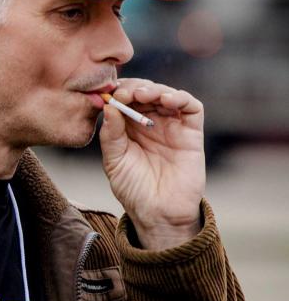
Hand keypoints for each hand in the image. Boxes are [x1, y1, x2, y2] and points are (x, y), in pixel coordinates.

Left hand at [98, 78, 205, 249]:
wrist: (158, 212)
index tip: (108, 92)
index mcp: (128, 127)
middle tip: (125, 92)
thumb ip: (111, 135)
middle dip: (134, 87)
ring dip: (154, 89)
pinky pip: (191, 107)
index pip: (124, 99)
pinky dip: (180, 97)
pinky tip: (166, 100)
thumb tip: (108, 107)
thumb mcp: (114, 161)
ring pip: (166, 94)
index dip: (118, 91)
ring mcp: (172, 126)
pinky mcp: (192, 132)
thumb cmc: (133, 189)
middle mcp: (150, 123)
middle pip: (145, 92)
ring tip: (142, 95)